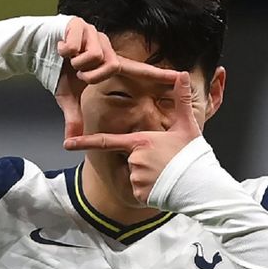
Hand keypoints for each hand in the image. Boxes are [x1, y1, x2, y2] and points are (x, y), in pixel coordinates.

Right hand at [54, 17, 177, 138]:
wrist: (35, 48)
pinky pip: (78, 44)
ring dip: (78, 63)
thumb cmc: (58, 71)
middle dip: (92, 74)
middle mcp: (106, 47)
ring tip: (69, 59)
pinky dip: (67, 50)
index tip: (180, 78)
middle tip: (79, 74)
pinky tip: (61, 49)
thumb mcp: (67, 97)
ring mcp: (94, 34)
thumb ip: (74, 116)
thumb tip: (71, 138)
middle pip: (110, 66)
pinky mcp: (80, 24)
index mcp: (108, 62)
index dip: (159, 74)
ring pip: (94, 55)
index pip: (138, 70)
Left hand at [62, 71, 199, 203]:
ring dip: (149, 176)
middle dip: (145, 162)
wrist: (200, 184)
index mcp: (140, 141)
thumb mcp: (187, 126)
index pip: (106, 141)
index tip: (67, 144)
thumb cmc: (192, 155)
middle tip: (166, 163)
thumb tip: (182, 74)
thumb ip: (181, 100)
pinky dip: (150, 190)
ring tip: (168, 175)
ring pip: (136, 175)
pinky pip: (140, 191)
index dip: (84, 142)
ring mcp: (136, 177)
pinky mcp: (140, 194)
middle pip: (131, 159)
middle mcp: (134, 159)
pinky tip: (165, 186)